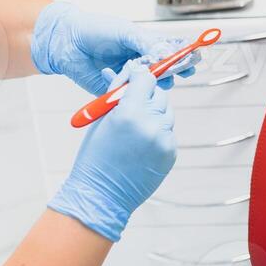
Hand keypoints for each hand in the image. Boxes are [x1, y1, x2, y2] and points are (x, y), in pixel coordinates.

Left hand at [30, 2, 199, 94]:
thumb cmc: (94, 30)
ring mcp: (128, 79)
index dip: (183, 57)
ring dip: (155, 83)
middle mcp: (139, 64)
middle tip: (182, 71)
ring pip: (150, 87)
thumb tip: (167, 54)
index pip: (170, 53)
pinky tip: (129, 85)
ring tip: (156, 76)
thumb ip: (147, 43)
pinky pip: (129, 98)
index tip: (195, 60)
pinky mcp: (115, 93)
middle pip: (165, 72)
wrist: (66, 42)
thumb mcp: (124, 32)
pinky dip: (132, 93)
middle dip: (175, 72)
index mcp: (144, 46)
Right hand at [48, 60, 176, 241]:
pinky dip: (158, 133)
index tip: (134, 81)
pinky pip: (168, 133)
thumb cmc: (94, 156)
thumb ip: (117, 94)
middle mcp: (151, 124)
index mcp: (129, 112)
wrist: (101, 195)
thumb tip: (128, 70)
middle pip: (160, 94)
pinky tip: (142, 144)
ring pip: (166, 113)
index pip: (146, 79)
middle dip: (147, 96)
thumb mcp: (100, 119)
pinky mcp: (170, 153)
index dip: (139, 78)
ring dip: (154, 114)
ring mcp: (164, 140)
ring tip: (135, 128)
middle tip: (133, 105)